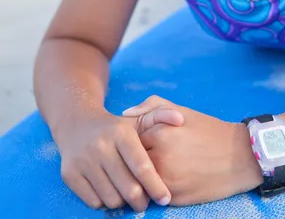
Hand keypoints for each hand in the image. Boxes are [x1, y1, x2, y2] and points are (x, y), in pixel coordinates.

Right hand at [55, 105, 183, 211]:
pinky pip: (93, 202)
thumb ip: (160, 116)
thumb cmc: (115, 128)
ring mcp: (83, 160)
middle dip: (141, 200)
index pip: (142, 166)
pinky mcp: (69, 174)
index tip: (165, 198)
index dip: (156, 186)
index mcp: (121, 133)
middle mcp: (101, 145)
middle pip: (128, 188)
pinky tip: (108, 190)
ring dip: (122, 202)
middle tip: (145, 202)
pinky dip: (103, 202)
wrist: (76, 125)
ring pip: (111, 199)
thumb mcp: (137, 119)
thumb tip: (180, 119)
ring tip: (126, 193)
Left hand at [123, 96, 262, 205]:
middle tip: (145, 157)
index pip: (129, 139)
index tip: (141, 142)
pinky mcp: (173, 197)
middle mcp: (159, 156)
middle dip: (134, 161)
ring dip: (141, 177)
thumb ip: (151, 107)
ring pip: (139, 180)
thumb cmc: (208, 130)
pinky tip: (165, 181)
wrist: (239, 156)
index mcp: (159, 131)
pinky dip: (154, 190)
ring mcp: (165, 179)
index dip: (133, 141)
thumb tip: (125, 114)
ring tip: (155, 170)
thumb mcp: (181, 110)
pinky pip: (152, 194)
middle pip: (131, 162)